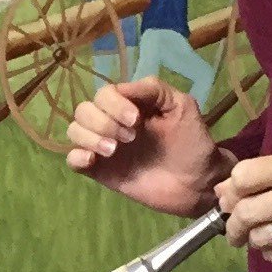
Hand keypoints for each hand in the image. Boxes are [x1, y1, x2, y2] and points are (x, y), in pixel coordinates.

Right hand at [64, 76, 224, 216]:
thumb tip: (121, 88)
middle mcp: (112, 122)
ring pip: (75, 131)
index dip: (114, 104)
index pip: (104, 94)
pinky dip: (76, 157)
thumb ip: (153, 89)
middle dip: (102, 122)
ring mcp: (104, 147)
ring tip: (114, 151)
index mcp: (130, 105)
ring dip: (90, 137)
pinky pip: (73, 160)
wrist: (198, 183)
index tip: (136, 120)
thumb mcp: (180, 106)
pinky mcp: (100, 171)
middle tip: (130, 138)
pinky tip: (92, 161)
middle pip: (84, 110)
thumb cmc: (192, 142)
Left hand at [218, 151, 271, 265]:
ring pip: (258, 238)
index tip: (231, 197)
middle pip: (245, 211)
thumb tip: (223, 190)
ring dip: (254, 238)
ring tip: (266, 232)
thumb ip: (271, 174)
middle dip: (232, 222)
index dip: (231, 188)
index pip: (244, 176)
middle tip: (234, 226)